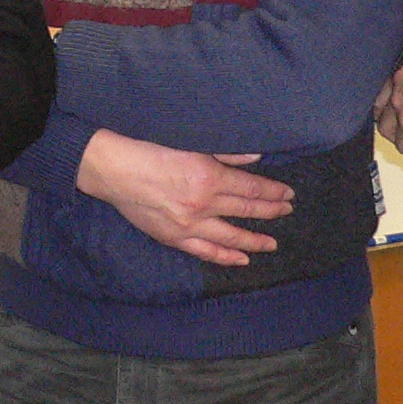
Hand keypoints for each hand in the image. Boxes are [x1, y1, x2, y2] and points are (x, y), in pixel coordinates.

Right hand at [75, 129, 289, 266]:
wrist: (115, 171)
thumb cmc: (150, 151)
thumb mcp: (190, 144)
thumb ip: (225, 153)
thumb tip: (256, 159)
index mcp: (210, 176)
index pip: (251, 188)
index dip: (272, 191)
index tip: (287, 193)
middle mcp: (204, 204)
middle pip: (247, 210)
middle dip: (271, 211)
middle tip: (287, 211)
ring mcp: (190, 225)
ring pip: (232, 236)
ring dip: (255, 240)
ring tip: (272, 243)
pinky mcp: (175, 237)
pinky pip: (206, 251)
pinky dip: (226, 256)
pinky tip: (241, 258)